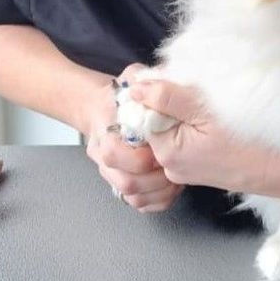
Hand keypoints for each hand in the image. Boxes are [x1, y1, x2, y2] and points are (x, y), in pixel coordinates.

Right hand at [84, 64, 183, 212]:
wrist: (102, 109)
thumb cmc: (120, 94)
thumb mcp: (129, 76)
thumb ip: (141, 78)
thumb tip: (153, 83)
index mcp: (103, 132)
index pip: (114, 153)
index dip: (142, 156)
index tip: (163, 149)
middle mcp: (103, 157)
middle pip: (125, 181)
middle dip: (155, 178)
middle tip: (175, 166)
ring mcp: (112, 174)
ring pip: (132, 197)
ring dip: (159, 191)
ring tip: (177, 178)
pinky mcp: (122, 184)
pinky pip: (139, 203)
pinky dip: (157, 200)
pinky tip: (171, 187)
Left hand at [129, 79, 268, 191]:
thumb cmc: (246, 140)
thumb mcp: (203, 111)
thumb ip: (167, 97)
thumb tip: (136, 89)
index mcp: (166, 152)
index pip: (144, 114)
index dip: (155, 93)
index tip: (174, 82)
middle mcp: (169, 166)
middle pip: (156, 122)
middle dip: (168, 103)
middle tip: (194, 94)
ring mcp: (184, 169)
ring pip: (171, 129)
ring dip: (182, 112)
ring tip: (205, 107)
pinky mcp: (197, 168)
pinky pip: (183, 140)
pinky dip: (192, 125)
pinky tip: (209, 120)